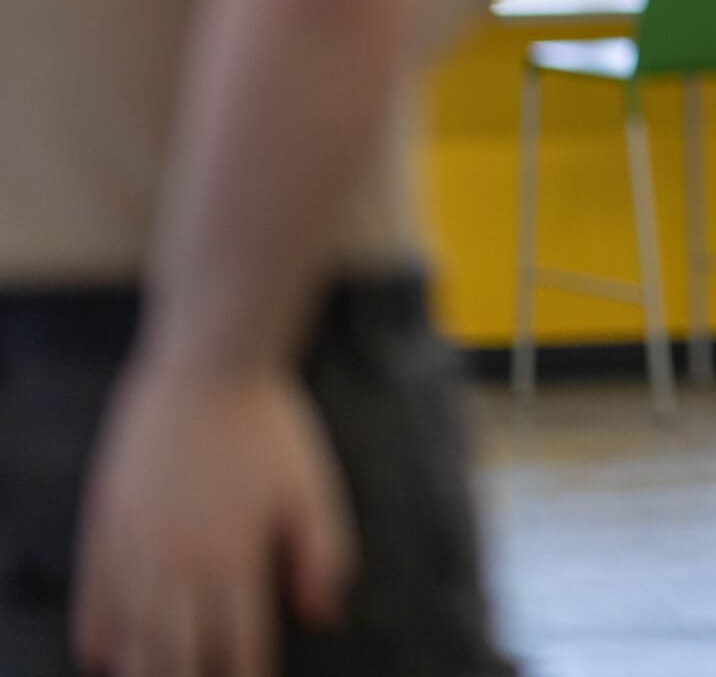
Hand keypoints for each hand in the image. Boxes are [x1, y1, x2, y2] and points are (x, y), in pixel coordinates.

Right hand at [73, 363, 353, 676]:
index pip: (241, 646)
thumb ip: (324, 555)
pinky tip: (102, 653)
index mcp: (236, 559)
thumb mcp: (315, 488)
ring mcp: (135, 546)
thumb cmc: (268, 425)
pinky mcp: (104, 523)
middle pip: (179, 654)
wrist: (206, 367)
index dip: (248, 675)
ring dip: (144, 667)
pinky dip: (97, 631)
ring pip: (132, 635)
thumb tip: (322, 615)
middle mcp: (180, 563)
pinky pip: (93, 594)